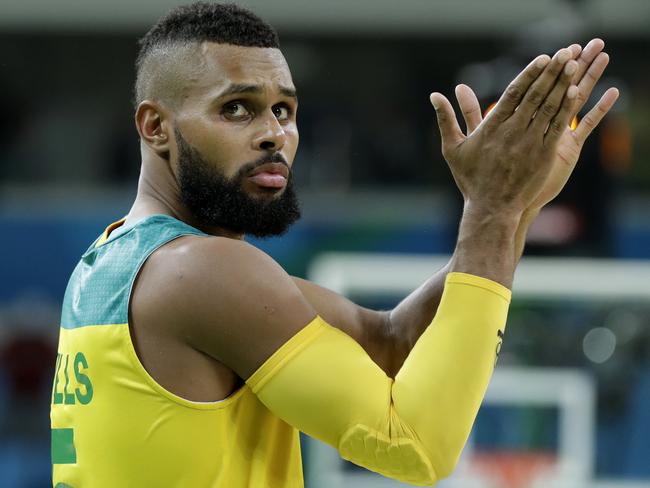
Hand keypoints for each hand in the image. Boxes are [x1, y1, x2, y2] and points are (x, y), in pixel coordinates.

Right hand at [431, 47, 580, 216]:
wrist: (491, 208)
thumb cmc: (471, 179)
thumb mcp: (452, 148)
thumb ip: (446, 119)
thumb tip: (434, 96)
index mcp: (491, 128)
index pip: (513, 93)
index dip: (529, 74)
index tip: (542, 58)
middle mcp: (512, 132)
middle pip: (535, 95)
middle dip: (550, 72)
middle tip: (563, 52)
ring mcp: (529, 143)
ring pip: (548, 108)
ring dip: (562, 85)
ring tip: (573, 65)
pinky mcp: (543, 155)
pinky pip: (557, 127)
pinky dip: (565, 109)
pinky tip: (574, 92)